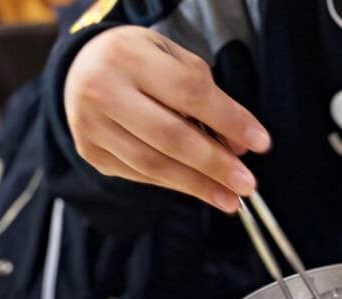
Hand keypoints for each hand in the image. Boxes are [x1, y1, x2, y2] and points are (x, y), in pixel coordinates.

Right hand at [64, 26, 270, 212]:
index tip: (260, 143)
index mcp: (129, 57)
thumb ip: (207, 95)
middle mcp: (103, 91)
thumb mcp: (172, 59)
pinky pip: (141, 175)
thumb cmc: (138, 62)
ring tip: (230, 199)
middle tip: (247, 184)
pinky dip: (175, 184)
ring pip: (154, 164)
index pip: (190, 93)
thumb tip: (236, 145)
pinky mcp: (92, 152)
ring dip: (198, 186)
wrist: (81, 68)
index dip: (229, 120)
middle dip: (215, 164)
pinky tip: (200, 190)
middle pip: (170, 136)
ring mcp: (92, 126)